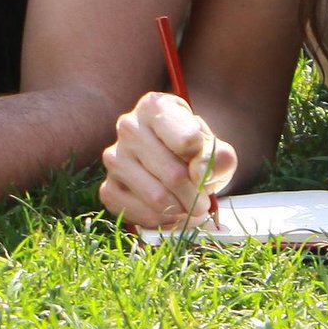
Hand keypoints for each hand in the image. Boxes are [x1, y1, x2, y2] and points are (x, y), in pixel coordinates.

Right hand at [98, 92, 236, 229]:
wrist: (172, 165)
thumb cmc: (194, 152)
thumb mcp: (215, 148)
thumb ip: (219, 157)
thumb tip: (199, 174)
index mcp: (154, 106)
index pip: (188, 139)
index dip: (204, 161)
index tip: (205, 165)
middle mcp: (128, 127)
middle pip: (174, 175)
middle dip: (196, 197)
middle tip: (203, 202)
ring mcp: (114, 158)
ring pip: (157, 198)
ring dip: (181, 211)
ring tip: (189, 208)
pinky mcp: (108, 188)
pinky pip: (141, 215)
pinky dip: (162, 221)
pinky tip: (170, 213)